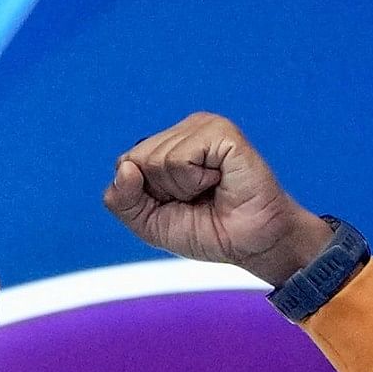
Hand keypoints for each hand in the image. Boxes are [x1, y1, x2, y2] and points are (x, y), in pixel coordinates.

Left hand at [103, 113, 335, 285]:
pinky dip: (194, 181)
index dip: (144, 195)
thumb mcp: (148, 223)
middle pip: (136, 160)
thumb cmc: (207, 230)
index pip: (124, 164)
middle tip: (196, 198)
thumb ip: (121, 200)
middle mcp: (183, 131)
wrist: (250, 244)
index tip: (176, 204)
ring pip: (156, 159)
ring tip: (210, 190)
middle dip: (161, 192)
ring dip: (181, 188)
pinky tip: (218, 180)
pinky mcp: (222, 132)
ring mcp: (204, 127)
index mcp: (165, 145)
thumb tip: (125, 167)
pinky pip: (180, 159)